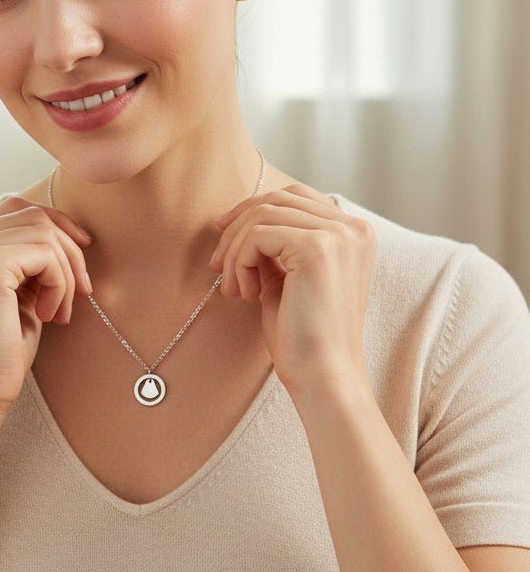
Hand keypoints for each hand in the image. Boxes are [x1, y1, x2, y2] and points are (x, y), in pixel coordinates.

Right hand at [0, 195, 93, 420]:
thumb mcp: (15, 294)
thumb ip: (27, 260)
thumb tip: (69, 233)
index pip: (14, 208)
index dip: (54, 223)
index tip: (82, 249)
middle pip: (33, 215)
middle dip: (68, 249)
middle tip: (82, 291)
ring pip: (44, 232)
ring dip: (65, 273)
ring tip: (59, 312)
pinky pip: (46, 254)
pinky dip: (60, 284)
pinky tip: (49, 315)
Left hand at [207, 183, 375, 398]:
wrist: (322, 375)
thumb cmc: (302, 335)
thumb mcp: (287, 277)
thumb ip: (273, 245)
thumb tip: (235, 220)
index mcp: (353, 232)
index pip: (293, 196)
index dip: (253, 208)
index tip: (224, 233)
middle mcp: (353, 227)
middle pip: (275, 199)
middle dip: (237, 228)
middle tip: (217, 266)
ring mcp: (339, 235)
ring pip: (262, 215)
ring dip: (235, 250)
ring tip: (233, 288)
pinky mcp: (317, 247)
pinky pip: (258, 234)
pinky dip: (240, 261)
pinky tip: (245, 293)